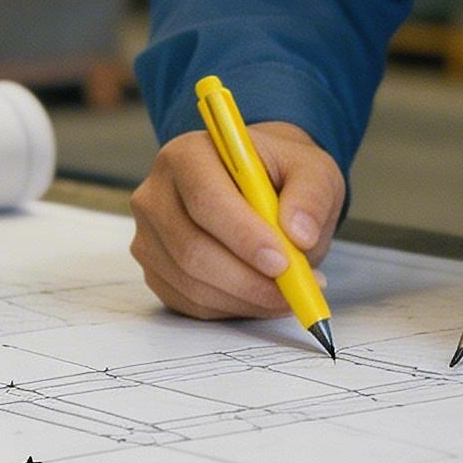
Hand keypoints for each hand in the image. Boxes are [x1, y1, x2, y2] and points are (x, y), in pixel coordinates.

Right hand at [130, 121, 343, 319]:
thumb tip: (300, 235)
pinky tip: (260, 295)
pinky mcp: (155, 270)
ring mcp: (150, 236)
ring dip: (245, 297)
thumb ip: (311, 196)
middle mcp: (157, 194)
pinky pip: (189, 303)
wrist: (260, 187)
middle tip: (293, 288)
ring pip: (191, 283)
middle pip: (192, 248)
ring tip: (287, 292)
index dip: (242, 235)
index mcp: (188, 154)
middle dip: (247, 278)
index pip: (205, 198)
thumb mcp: (312, 170)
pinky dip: (231, 308)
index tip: (282, 261)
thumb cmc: (280, 176)